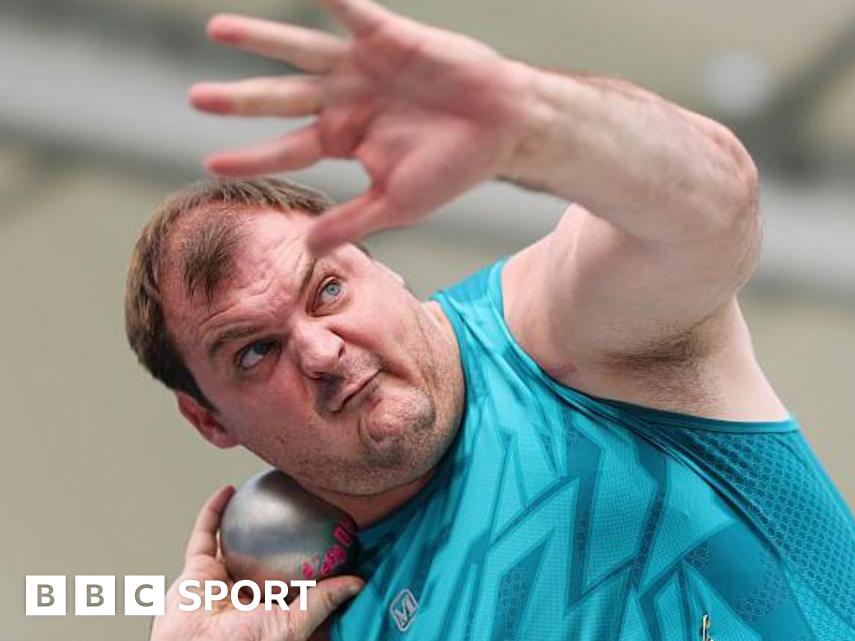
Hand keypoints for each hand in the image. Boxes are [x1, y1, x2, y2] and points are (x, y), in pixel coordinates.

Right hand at [139, 486, 363, 640]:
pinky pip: (205, 534)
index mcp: (271, 607)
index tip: (327, 533)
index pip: (294, 577)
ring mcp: (220, 579)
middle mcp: (246, 592)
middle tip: (297, 505)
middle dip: (279, 534)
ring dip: (246, 517)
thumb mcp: (295, 624)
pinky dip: (214, 511)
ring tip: (265, 492)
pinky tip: (230, 491)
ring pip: (234, 541)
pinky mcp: (197, 570)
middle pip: (265, 556)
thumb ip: (324, 600)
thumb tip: (358, 582)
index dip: (308, 557)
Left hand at [189, 0, 537, 252]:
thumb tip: (306, 250)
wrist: (504, 128)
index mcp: (345, 138)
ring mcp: (363, 67)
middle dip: (240, 99)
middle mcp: (345, 98)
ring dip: (261, 40)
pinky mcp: (388, 37)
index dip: (252, 156)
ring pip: (301, 50)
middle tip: (195, 98)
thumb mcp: (398, 203)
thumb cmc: (455, 167)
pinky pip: (350, 12)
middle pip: (281, 98)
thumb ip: (352, 222)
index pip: (288, 149)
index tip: (211, 163)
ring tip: (217, 30)